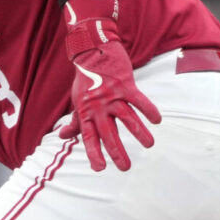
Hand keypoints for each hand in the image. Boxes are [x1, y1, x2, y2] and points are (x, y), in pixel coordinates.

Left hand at [57, 0, 159, 170]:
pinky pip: (138, 99)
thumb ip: (73, 121)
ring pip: (127, 117)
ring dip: (138, 132)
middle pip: (108, 133)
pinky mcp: (125, 84)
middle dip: (117, 152)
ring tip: (149, 145)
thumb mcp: (77, 101)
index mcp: (86, 112)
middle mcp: (98, 106)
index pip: (89, 137)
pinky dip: (148, 110)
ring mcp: (112, 95)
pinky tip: (157, 121)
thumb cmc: (85, 80)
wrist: (92, 51)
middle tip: (126, 167)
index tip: (100, 168)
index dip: (94, 153)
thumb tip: (63, 136)